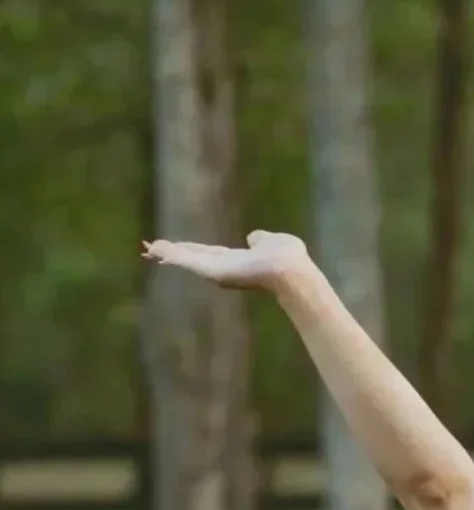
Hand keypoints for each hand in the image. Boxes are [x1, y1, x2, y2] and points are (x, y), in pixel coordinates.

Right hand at [142, 230, 310, 292]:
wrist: (291, 270)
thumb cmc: (288, 258)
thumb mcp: (272, 241)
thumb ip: (261, 239)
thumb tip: (254, 237)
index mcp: (236, 260)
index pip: (208, 254)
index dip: (191, 249)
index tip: (175, 246)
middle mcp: (224, 267)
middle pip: (192, 258)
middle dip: (171, 253)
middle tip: (150, 250)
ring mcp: (218, 271)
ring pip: (187, 260)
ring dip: (167, 254)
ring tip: (147, 248)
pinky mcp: (214, 272)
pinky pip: (189, 262)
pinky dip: (173, 256)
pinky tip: (156, 250)